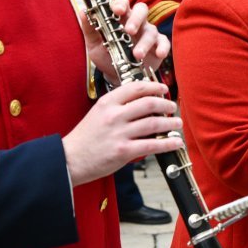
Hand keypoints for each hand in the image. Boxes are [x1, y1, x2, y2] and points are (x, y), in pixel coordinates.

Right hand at [62, 80, 182, 185]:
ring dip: (170, 123)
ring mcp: (119, 133)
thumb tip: (143, 103)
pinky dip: (167, 143)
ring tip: (177, 123)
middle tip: (173, 107)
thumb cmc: (85, 138)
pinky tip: (175, 142)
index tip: (163, 89)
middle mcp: (114, 115)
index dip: (154, 86)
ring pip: (154, 124)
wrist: (69, 160)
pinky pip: (152, 145)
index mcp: (107, 102)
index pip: (136, 88)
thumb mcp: (98, 113)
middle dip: (166, 104)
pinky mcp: (123, 151)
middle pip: (149, 103)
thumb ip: (118, 106)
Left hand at [82, 0, 170, 83]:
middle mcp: (136, 22)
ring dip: (144, 42)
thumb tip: (83, 11)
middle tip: (129, 30)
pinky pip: (164, 42)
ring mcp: (148, 33)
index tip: (117, 10)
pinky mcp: (158, 45)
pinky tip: (159, 54)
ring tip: (136, 55)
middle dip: (136, 18)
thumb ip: (89, 28)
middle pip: (141, 9)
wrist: (116, 76)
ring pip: (151, 30)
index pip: (122, 2)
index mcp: (120, 18)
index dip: (121, 3)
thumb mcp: (94, 44)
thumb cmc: (106, 55)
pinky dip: (162, 47)